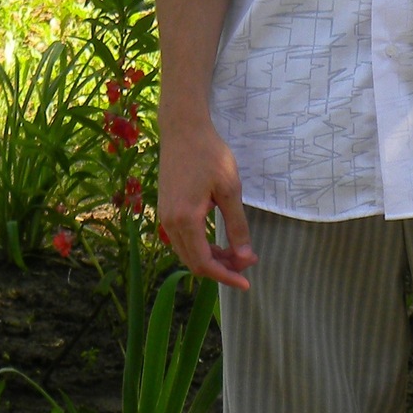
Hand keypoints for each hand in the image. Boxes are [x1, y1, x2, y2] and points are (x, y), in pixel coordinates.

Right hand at [156, 104, 256, 289]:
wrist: (183, 129)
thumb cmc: (209, 155)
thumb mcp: (230, 189)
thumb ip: (237, 226)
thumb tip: (245, 257)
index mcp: (185, 220)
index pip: (204, 263)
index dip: (226, 277)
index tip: (246, 283)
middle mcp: (170, 223)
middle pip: (194, 262)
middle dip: (221, 269)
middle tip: (248, 262)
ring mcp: (165, 216)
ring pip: (187, 252)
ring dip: (211, 258)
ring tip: (238, 253)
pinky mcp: (166, 209)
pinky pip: (182, 240)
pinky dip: (201, 247)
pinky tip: (219, 241)